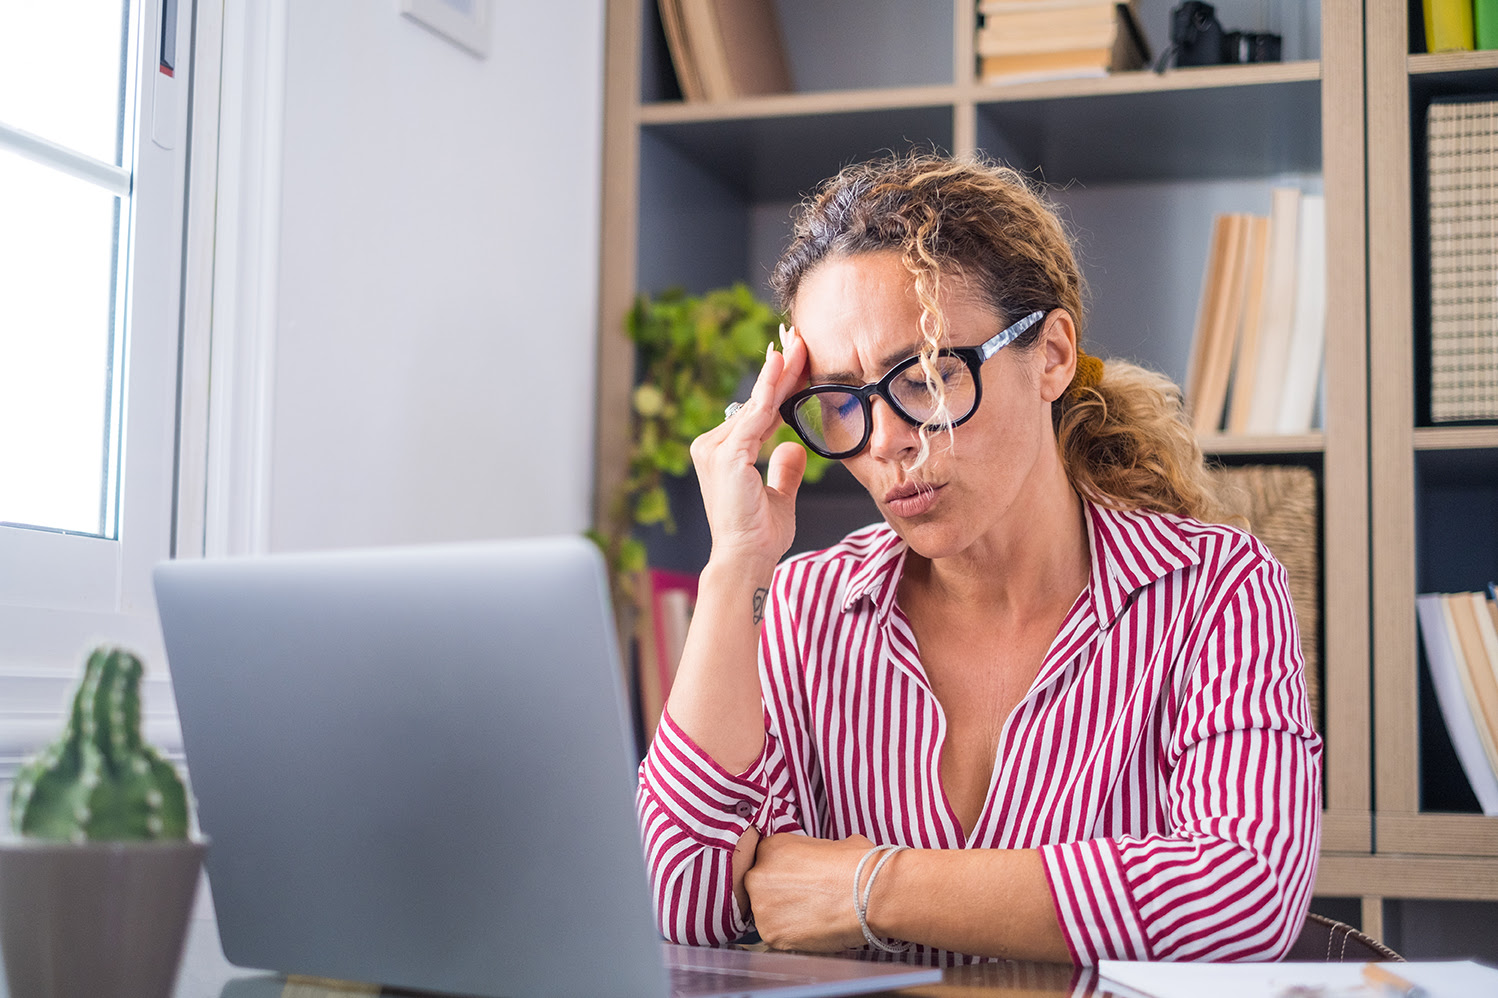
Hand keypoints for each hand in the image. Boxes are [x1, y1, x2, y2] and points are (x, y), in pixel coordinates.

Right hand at [689, 328, 808, 568]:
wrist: (746, 559)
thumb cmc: (759, 537)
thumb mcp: (777, 497)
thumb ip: (784, 471)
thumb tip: (794, 448)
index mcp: (722, 455)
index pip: (756, 414)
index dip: (777, 388)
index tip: (796, 361)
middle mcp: (712, 447)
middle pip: (755, 403)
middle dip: (780, 371)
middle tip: (798, 338)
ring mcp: (715, 449)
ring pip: (757, 404)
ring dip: (780, 372)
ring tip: (799, 344)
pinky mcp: (727, 454)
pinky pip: (756, 415)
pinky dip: (771, 388)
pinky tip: (784, 365)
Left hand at [744, 833, 874, 952]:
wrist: (869, 894)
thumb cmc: (857, 865)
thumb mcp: (831, 843)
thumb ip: (811, 852)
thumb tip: (820, 858)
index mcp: (771, 847)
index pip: (767, 861)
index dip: (784, 872)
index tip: (798, 880)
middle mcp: (758, 875)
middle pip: (760, 887)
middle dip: (779, 894)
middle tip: (805, 899)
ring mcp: (762, 907)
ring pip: (767, 913)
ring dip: (784, 916)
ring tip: (811, 916)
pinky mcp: (771, 934)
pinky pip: (776, 936)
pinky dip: (792, 936)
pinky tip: (811, 929)